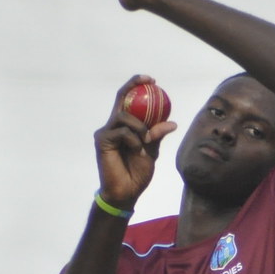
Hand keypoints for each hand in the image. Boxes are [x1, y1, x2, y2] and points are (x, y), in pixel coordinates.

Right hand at [94, 75, 177, 208]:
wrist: (126, 192)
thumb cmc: (137, 173)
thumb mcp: (152, 151)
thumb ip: (157, 135)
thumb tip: (172, 123)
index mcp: (125, 126)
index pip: (129, 100)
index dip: (137, 86)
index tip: (152, 81)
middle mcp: (113, 125)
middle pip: (121, 98)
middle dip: (134, 85)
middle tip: (151, 82)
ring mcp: (106, 132)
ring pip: (124, 116)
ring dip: (139, 126)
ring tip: (146, 141)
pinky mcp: (102, 140)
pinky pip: (122, 132)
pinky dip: (133, 140)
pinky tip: (137, 150)